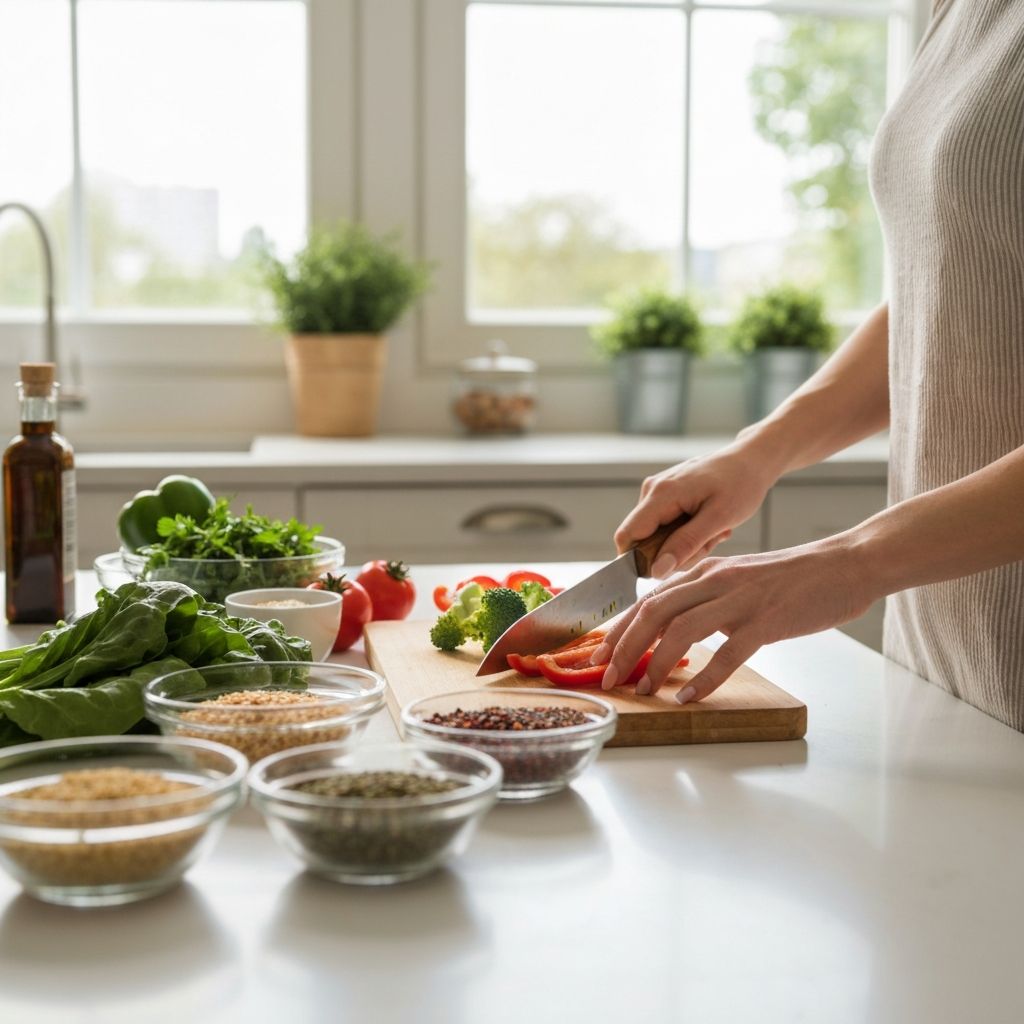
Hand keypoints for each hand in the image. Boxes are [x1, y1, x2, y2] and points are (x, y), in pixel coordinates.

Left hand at [592, 538, 876, 699]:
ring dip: (656, 663)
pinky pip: (727, 653)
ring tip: (643, 690)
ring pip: (681, 630)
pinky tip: (689, 698)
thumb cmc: (794, 579)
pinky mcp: (767, 620)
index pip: (648, 599)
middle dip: (624, 647)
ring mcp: (740, 599)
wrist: (845, 565)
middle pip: (654, 612)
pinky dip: (704, 679)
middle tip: (608, 677)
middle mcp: (715, 580)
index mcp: (706, 571)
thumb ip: (707, 597)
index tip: (599, 655)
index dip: (619, 629)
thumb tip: (675, 626)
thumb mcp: (738, 580)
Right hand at [615, 445, 777, 578]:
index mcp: (661, 494)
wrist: (751, 460)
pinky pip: (665, 526)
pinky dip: (686, 533)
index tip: (672, 567)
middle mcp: (652, 490)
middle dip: (673, 553)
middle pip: (643, 540)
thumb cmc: (740, 484)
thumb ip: (686, 544)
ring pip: (656, 536)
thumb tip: (656, 570)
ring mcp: (657, 491)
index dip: (639, 561)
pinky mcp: (665, 495)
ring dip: (684, 544)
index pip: (627, 536)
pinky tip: (708, 524)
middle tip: (708, 543)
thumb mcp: (718, 518)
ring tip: (713, 532)